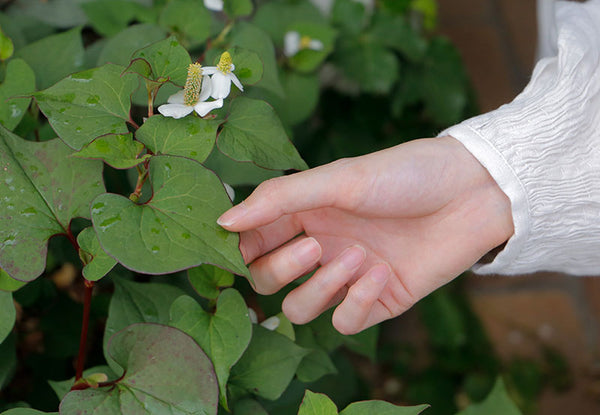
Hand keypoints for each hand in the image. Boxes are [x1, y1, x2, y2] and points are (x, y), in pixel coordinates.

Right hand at [217, 136, 513, 333]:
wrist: (471, 193)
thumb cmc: (404, 175)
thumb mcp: (337, 179)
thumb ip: (278, 199)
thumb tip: (222, 220)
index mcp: (304, 215)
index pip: (251, 243)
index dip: (240, 250)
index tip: (239, 247)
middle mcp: (319, 247)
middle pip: (268, 282)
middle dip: (283, 270)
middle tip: (314, 249)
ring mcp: (347, 277)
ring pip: (301, 308)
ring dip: (323, 288)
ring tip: (359, 257)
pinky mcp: (377, 300)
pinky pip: (345, 322)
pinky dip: (357, 302)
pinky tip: (382, 273)